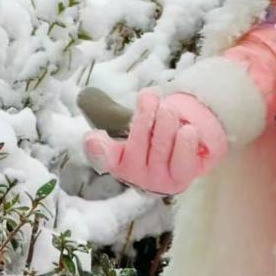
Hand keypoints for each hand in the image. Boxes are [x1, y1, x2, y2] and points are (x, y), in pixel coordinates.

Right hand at [83, 88, 227, 194]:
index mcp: (118, 160)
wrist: (181, 155)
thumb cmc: (151, 139)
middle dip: (143, 120)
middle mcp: (136, 174)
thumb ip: (112, 113)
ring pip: (160, 152)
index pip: (105, 157)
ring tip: (168, 109)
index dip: (97, 149)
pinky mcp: (181, 178)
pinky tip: (188, 130)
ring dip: (165, 127)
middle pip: (136, 147)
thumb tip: (86, 95)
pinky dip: (185, 145)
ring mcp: (159, 179)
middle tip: (149, 97)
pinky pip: (182, 164)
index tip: (93, 137)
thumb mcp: (134, 125)